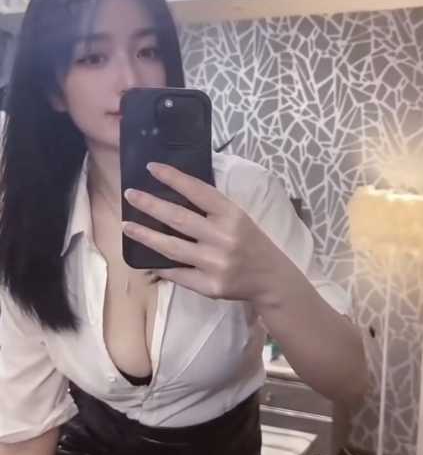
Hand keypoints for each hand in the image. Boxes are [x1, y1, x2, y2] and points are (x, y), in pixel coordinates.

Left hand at [122, 162, 281, 302]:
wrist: (271, 279)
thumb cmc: (251, 242)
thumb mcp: (239, 217)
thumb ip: (212, 207)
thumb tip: (174, 191)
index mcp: (232, 214)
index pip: (198, 191)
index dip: (173, 178)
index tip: (151, 167)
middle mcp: (223, 237)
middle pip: (178, 218)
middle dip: (150, 204)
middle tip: (130, 194)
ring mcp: (215, 263)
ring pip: (171, 248)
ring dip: (145, 235)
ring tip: (126, 225)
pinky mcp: (210, 286)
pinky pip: (178, 274)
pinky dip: (160, 266)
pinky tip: (145, 259)